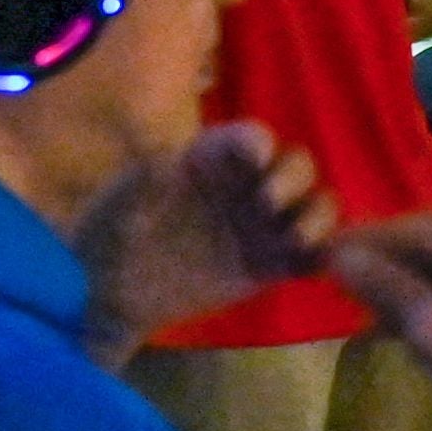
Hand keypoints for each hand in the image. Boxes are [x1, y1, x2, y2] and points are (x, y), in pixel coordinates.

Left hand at [74, 123, 333, 357]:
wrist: (110, 292)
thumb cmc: (108, 236)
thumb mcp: (117, 203)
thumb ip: (142, 184)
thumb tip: (163, 163)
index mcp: (213, 159)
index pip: (252, 138)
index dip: (260, 143)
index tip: (255, 159)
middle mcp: (247, 186)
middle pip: (297, 166)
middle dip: (294, 180)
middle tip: (268, 206)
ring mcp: (263, 225)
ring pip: (317, 207)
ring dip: (318, 218)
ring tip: (295, 241)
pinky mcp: (273, 265)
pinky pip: (314, 255)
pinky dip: (323, 257)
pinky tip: (309, 267)